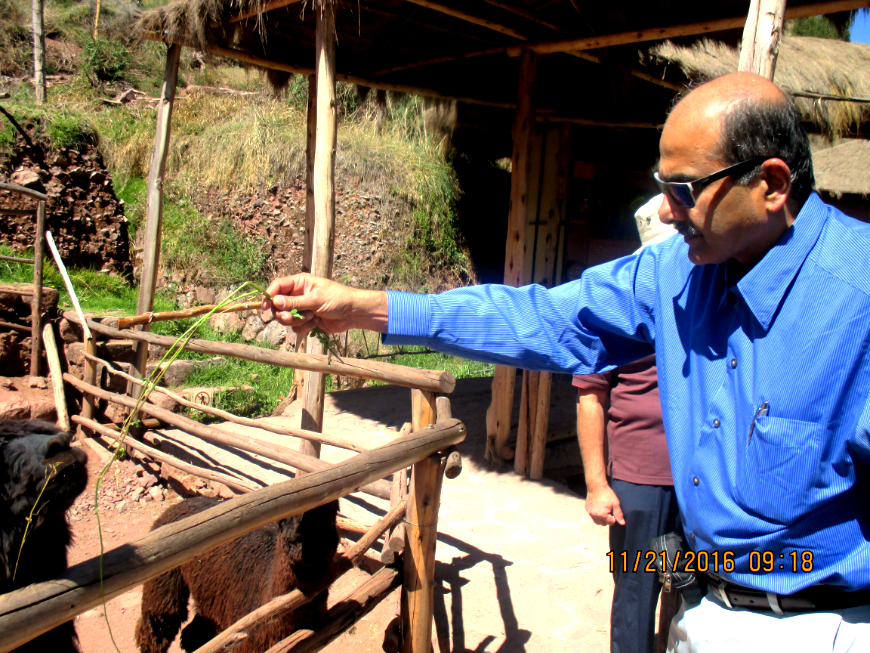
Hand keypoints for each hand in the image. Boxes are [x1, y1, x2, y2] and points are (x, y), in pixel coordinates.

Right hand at [263, 274, 387, 334]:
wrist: (353, 313)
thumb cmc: (337, 299)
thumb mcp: (315, 299)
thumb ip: (295, 302)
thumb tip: (275, 301)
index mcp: (299, 283)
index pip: (277, 286)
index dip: (268, 296)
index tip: (265, 308)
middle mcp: (298, 295)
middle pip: (278, 305)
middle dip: (283, 314)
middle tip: (291, 318)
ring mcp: (301, 308)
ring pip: (286, 318)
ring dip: (296, 321)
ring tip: (310, 318)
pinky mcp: (306, 320)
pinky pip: (296, 327)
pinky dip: (304, 327)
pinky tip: (316, 322)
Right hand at [585, 484, 624, 526]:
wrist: (596, 486)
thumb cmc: (607, 494)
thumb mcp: (615, 503)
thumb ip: (619, 514)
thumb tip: (622, 523)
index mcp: (602, 515)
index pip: (611, 523)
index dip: (613, 517)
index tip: (613, 510)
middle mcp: (595, 516)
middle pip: (603, 524)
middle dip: (607, 519)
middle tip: (608, 511)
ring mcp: (590, 512)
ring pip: (597, 521)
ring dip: (601, 519)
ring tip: (603, 511)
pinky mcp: (587, 509)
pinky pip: (592, 516)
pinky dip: (596, 514)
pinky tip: (598, 507)